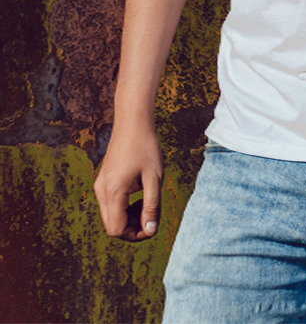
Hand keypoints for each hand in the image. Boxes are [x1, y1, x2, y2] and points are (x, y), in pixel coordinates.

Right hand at [93, 122, 162, 241]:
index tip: (152, 223)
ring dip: (128, 217)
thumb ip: (152, 206)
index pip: (117, 230)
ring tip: (146, 201)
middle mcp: (101, 192)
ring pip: (111, 216)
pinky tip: (138, 194)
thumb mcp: (154, 178)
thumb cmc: (146, 148)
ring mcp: (99, 187)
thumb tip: (150, 230)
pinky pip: (110, 205)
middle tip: (151, 212)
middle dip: (132, 227)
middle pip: (112, 227)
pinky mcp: (102, 182)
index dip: (136, 234)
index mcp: (113, 192)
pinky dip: (123, 207)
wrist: (132, 123)